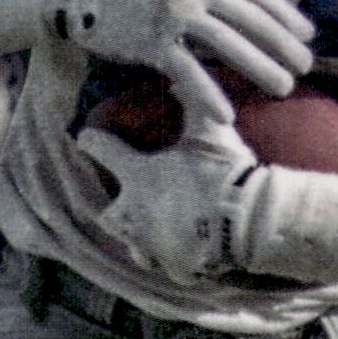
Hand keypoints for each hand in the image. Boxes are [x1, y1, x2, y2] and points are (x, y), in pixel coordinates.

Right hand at [67, 0, 313, 120]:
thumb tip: (251, 13)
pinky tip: (227, 114)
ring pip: (226, 42)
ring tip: (283, 87)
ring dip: (259, 66)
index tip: (308, 33)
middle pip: (247, 15)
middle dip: (281, 42)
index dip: (284, 11)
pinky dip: (208, 94)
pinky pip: (186, 71)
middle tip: (306, 65)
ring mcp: (170, 12)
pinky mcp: (150, 40)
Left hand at [77, 100, 337, 287]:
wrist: (250, 220)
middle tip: (122, 196)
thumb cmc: (225, 170)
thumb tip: (176, 70)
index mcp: (138, 176)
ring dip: (138, 235)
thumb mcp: (209, 129)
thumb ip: (192, 97)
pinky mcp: (176, 268)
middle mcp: (136, 215)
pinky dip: (171, 258)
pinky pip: (167, 266)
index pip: (100, 150)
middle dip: (111, 204)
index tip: (86, 136)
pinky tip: (180, 251)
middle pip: (106, 213)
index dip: (92, 140)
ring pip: (133, 245)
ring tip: (149, 227)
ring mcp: (154, 246)